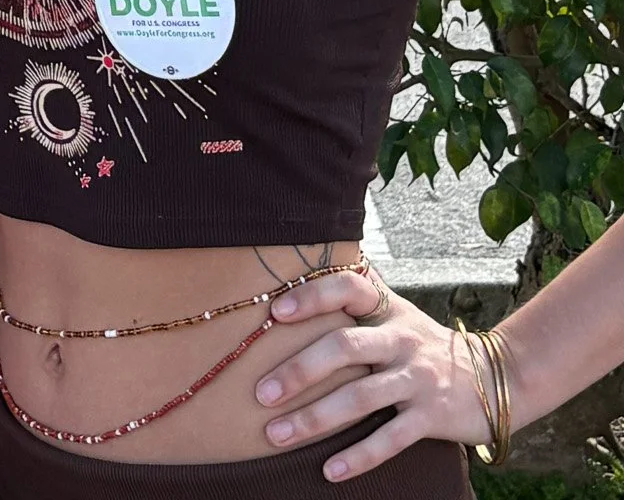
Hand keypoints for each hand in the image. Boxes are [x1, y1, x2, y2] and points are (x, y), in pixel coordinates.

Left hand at [256, 267, 495, 479]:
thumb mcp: (397, 314)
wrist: (495, 377)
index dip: (313, 296)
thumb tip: (296, 285)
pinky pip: (389, 440)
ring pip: (359, 398)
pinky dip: (357, 457)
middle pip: (344, 348)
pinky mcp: (430, 417)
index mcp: (388, 309)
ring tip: (276, 434)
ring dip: (313, 419)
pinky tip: (328, 471)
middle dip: (299, 371)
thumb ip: (358, 303)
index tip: (277, 313)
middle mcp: (401, 340)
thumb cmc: (425, 345)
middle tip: (262, 392)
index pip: (349, 288)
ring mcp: (416, 379)